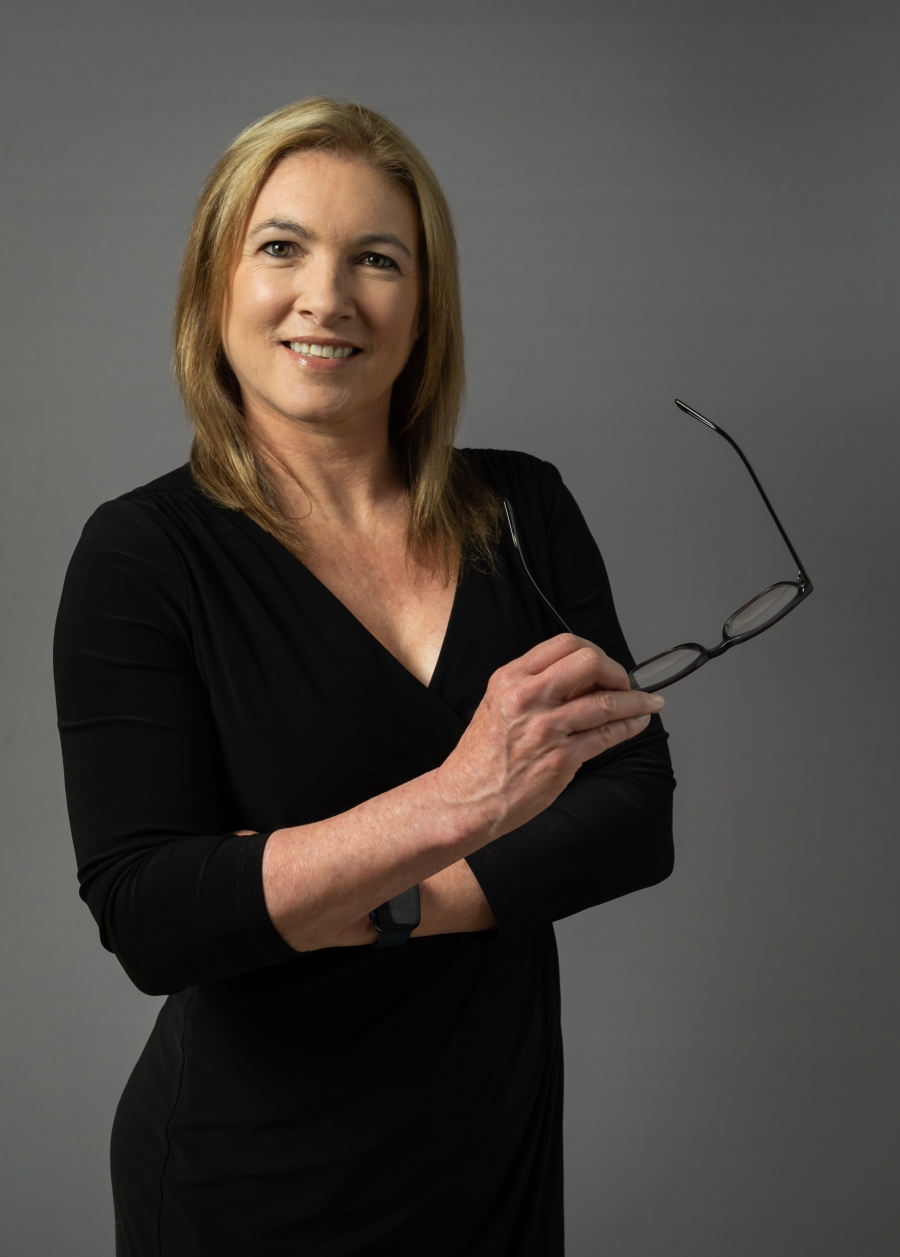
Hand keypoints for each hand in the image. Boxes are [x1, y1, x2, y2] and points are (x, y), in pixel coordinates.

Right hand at [435, 633, 662, 841]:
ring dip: (636, 701)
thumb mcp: (497, 705)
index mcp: (510, 679)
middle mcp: (527, 697)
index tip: (603, 667)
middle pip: (589, 662)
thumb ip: (533, 687)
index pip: (564, 644)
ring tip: (650, 703)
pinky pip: (606, 735)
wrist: (466, 798)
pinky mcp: (561, 758)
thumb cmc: (482, 757)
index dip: (593, 652)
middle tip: (625, 684)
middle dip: (616, 671)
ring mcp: (545, 728)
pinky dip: (630, 726)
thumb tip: (581, 680)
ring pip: (605, 701)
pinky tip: (638, 723)